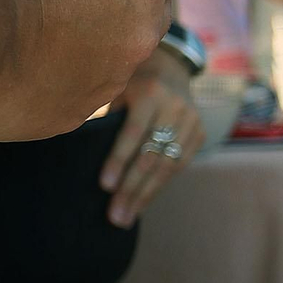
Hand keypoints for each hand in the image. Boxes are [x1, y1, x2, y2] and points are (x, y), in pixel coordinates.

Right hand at [0, 0, 202, 139]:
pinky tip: (19, 67)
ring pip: (116, 57)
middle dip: (125, 3)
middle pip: (152, 13)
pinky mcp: (78, 114)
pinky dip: (58, 81)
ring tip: (37, 34)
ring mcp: (113, 79)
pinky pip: (78, 92)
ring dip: (91, 45)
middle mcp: (141, 33)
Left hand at [100, 48, 202, 227]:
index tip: (105, 186)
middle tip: (115, 216)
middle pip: (153, 156)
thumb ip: (107, 116)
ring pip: (168, 166)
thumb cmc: (129, 80)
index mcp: (150, 93)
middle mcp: (175, 108)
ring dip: (145, 195)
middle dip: (132, 188)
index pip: (134, 133)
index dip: (119, 161)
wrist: (170, 66)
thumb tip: (83, 154)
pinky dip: (160, 185)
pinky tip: (143, 202)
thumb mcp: (115, 88)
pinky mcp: (200, 133)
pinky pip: (180, 165)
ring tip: (126, 217)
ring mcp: (192, 121)